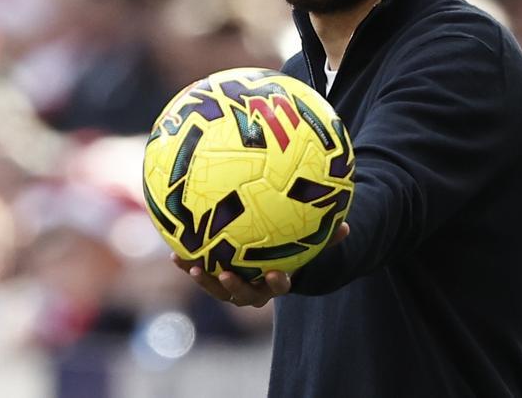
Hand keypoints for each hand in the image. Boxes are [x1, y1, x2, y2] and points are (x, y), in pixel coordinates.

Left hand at [172, 221, 348, 307]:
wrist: (272, 262)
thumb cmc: (293, 250)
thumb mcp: (310, 244)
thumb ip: (329, 238)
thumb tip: (347, 225)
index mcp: (276, 281)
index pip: (279, 286)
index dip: (276, 282)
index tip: (275, 273)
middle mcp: (254, 289)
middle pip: (243, 295)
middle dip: (234, 287)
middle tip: (225, 274)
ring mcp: (233, 286)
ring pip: (218, 290)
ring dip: (204, 280)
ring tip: (190, 267)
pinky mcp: (215, 278)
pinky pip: (202, 274)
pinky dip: (188, 265)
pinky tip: (174, 253)